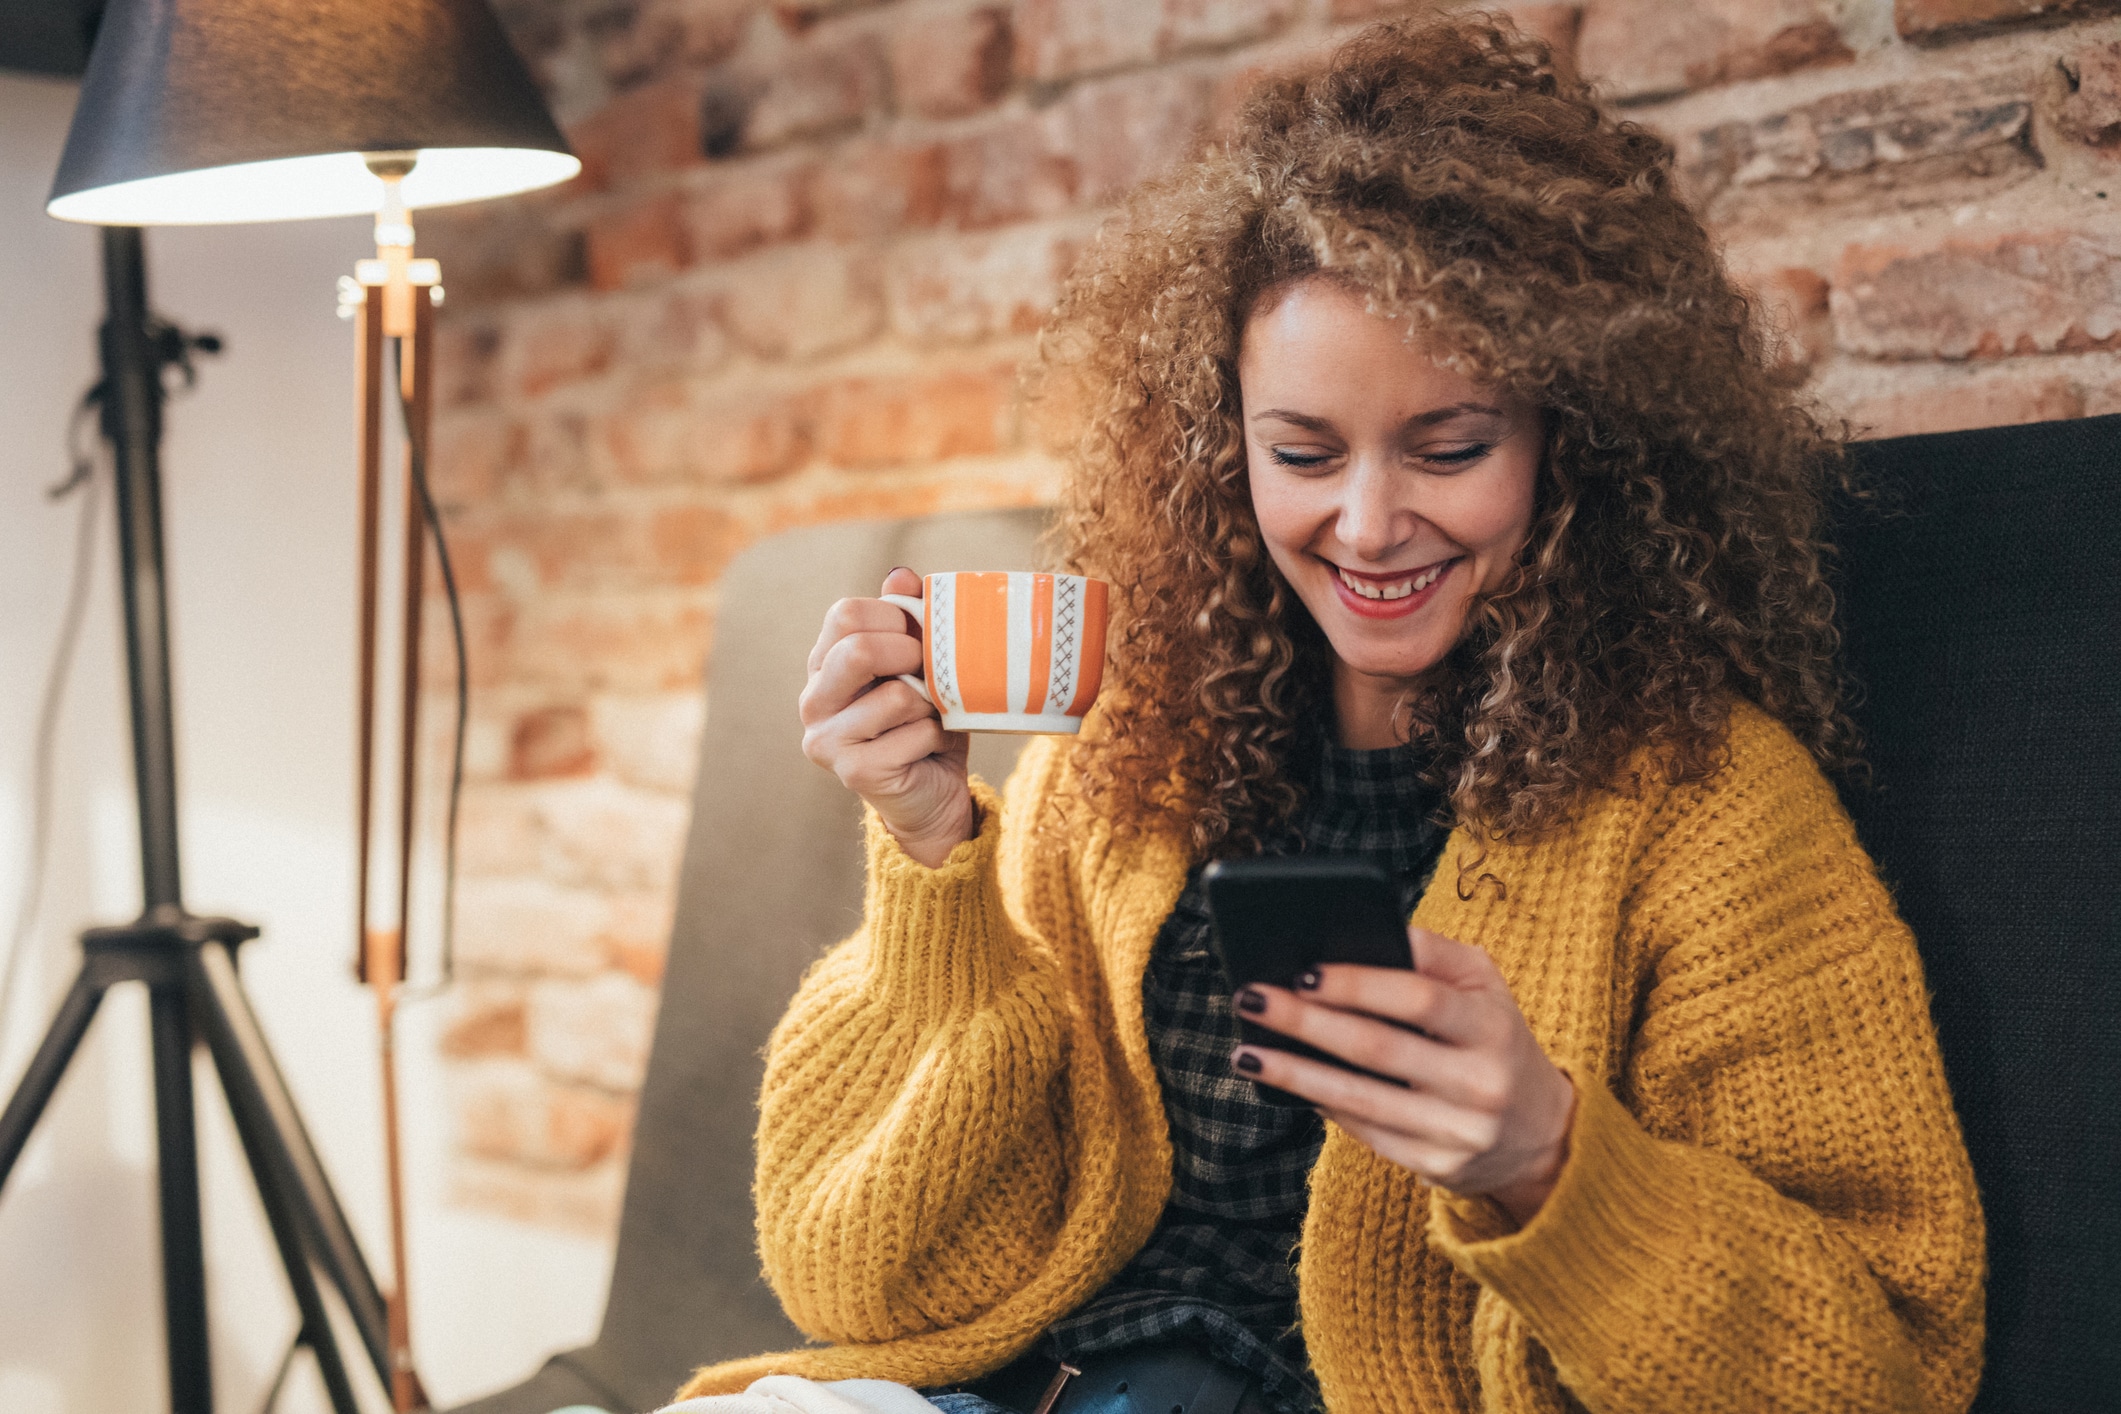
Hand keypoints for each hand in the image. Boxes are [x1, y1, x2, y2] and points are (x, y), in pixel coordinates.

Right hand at [799, 568, 974, 866]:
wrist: (934, 793)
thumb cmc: (924, 721)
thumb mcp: (920, 663)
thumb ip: (906, 618)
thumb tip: (899, 575)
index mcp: (823, 664)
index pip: (845, 614)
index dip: (895, 616)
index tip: (922, 634)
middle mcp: (813, 700)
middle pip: (858, 650)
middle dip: (911, 654)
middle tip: (932, 670)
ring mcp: (826, 740)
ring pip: (896, 695)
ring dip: (930, 704)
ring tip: (929, 717)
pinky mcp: (853, 771)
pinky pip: (914, 733)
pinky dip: (936, 736)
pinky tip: (928, 748)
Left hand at [1231, 927, 1575, 1226]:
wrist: (1541, 1132)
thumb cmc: (1495, 1038)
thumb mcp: (1485, 985)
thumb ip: (1433, 952)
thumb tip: (1364, 930)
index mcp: (1492, 1026)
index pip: (1418, 998)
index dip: (1357, 983)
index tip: (1303, 971)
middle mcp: (1480, 1082)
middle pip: (1376, 1048)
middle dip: (1304, 1022)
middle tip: (1251, 998)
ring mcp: (1458, 1131)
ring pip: (1358, 1098)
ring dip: (1293, 1074)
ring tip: (1246, 1054)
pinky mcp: (1436, 1166)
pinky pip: (1364, 1131)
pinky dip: (1320, 1104)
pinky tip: (1286, 1084)